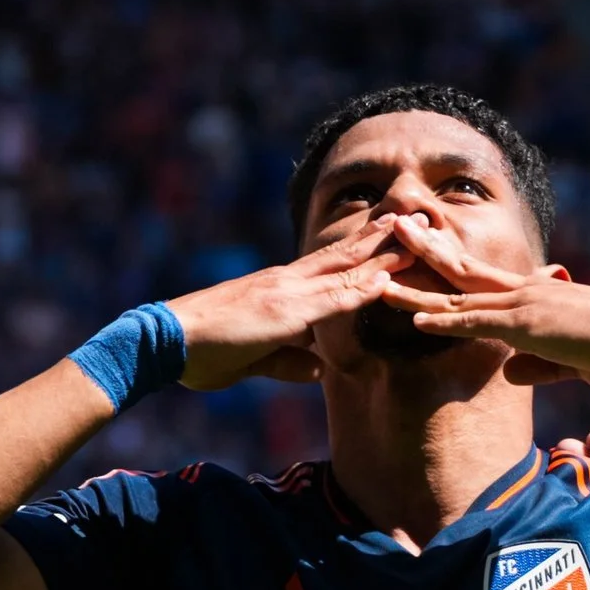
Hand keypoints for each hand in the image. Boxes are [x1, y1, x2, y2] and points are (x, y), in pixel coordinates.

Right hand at [165, 225, 407, 389]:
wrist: (168, 341)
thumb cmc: (206, 351)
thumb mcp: (257, 360)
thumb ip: (289, 362)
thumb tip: (318, 370)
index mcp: (283, 290)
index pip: (333, 266)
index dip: (367, 252)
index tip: (397, 238)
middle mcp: (288, 282)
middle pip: (345, 255)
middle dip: (384, 237)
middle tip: (421, 218)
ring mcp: (287, 293)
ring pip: (345, 269)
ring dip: (383, 253)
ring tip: (418, 235)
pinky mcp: (282, 312)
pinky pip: (329, 300)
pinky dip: (359, 290)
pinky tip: (385, 279)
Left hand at [385, 229, 589, 389]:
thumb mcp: (573, 362)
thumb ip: (537, 365)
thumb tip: (508, 371)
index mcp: (537, 297)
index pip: (485, 280)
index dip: (452, 266)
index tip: (426, 250)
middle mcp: (525, 292)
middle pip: (463, 268)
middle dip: (425, 248)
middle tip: (393, 226)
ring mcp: (523, 305)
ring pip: (458, 291)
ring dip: (417, 281)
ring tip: (381, 265)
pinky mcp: (527, 327)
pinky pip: (475, 323)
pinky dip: (443, 321)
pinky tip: (414, 319)